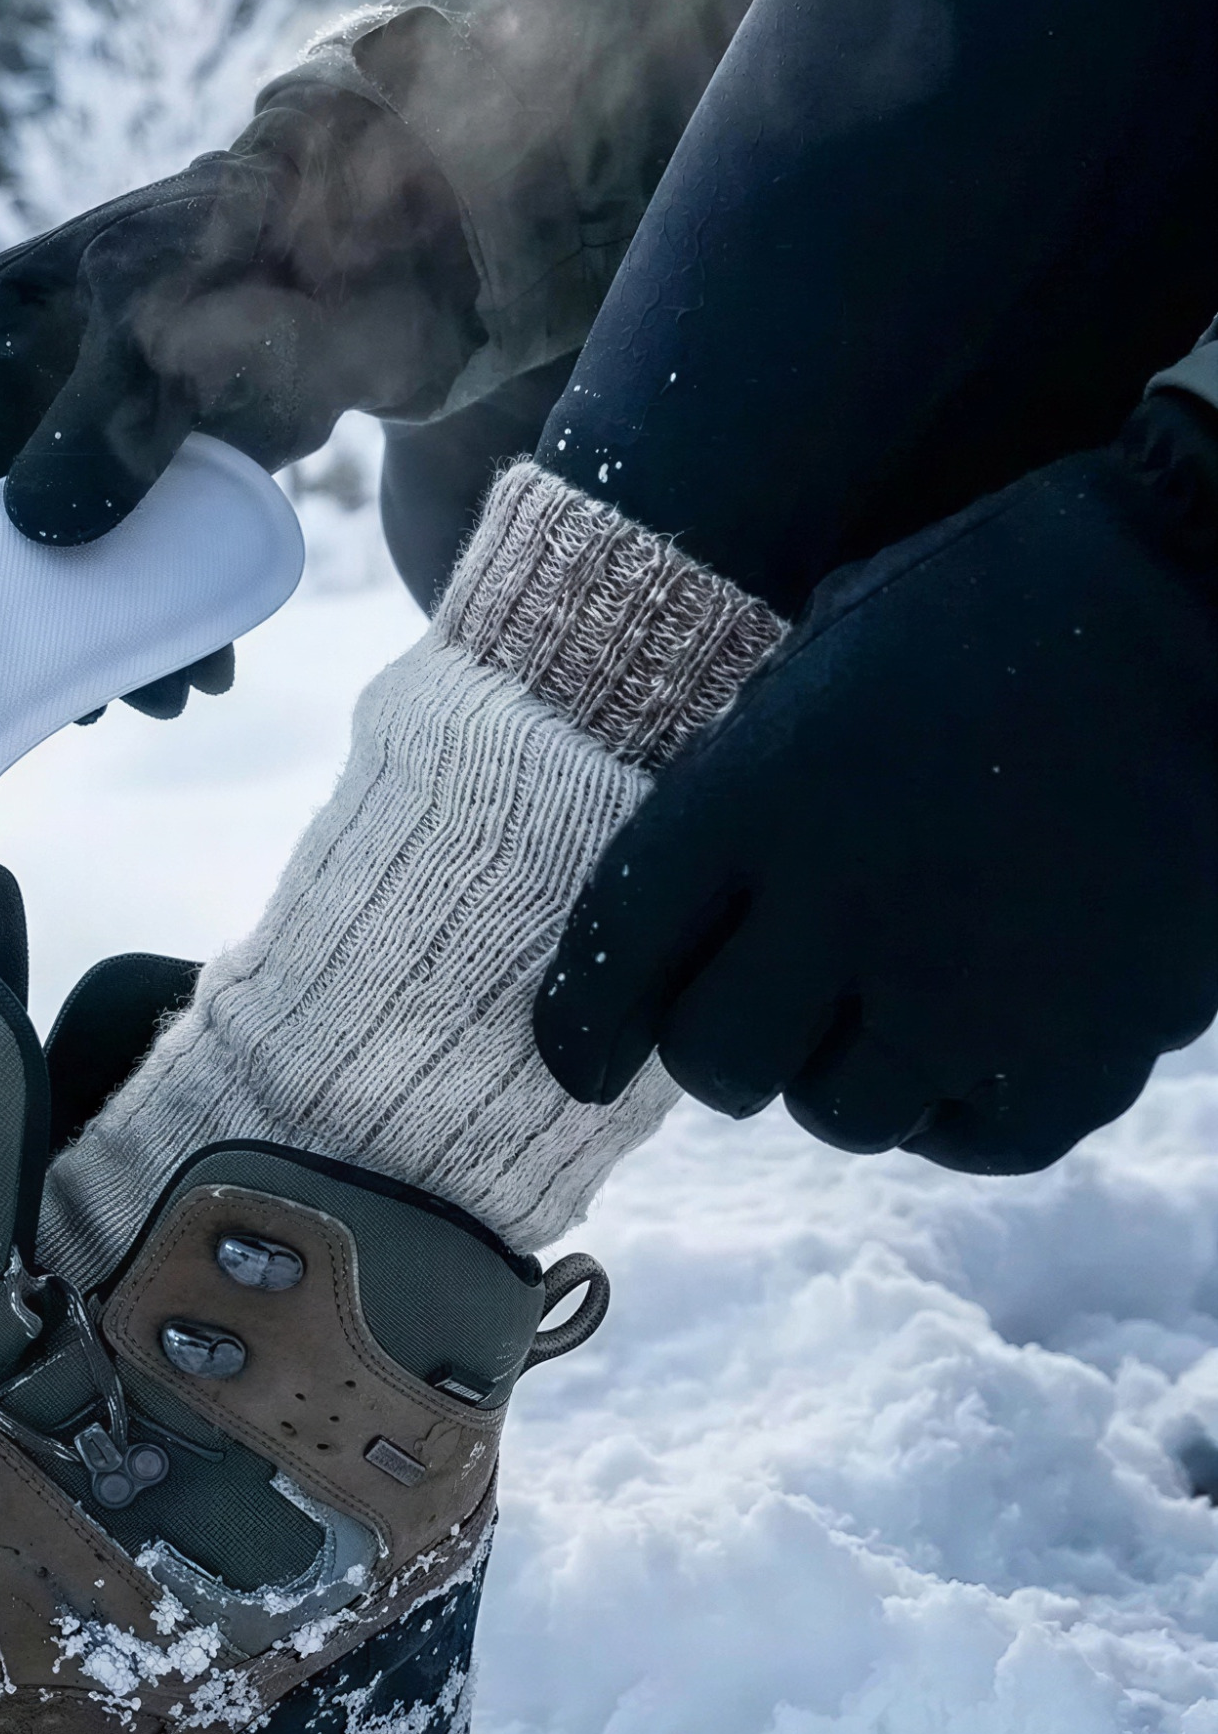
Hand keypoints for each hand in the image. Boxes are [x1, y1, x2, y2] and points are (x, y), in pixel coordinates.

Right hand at [0, 81, 475, 714]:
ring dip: (121, 626)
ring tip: (170, 694)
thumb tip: (31, 531)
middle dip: (52, 613)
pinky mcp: (175, 456)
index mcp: (3, 324)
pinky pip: (153, 547)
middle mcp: (40, 377)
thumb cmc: (256, 253)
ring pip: (88, 546)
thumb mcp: (161, 331)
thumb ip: (96, 426)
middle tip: (96, 696)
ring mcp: (107, 422)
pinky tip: (209, 656)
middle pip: (13, 520)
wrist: (388, 246)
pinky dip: (174, 604)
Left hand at [534, 394, 1217, 1171]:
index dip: (582, 1022)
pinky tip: (976, 1045)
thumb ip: (749, 770)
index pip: (620, 948)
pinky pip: (975, 1139)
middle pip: (717, 1058)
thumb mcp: (829, 649)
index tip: (578, 1057)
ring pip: (840, 1114)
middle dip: (723, 1048)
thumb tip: (697, 880)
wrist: (1209, 595)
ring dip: (845, 1076)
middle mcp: (843, 906)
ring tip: (888, 1012)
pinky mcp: (1085, 1045)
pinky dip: (961, 1109)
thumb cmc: (1008, 595)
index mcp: (760, 794)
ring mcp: (965, 989)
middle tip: (763, 1020)